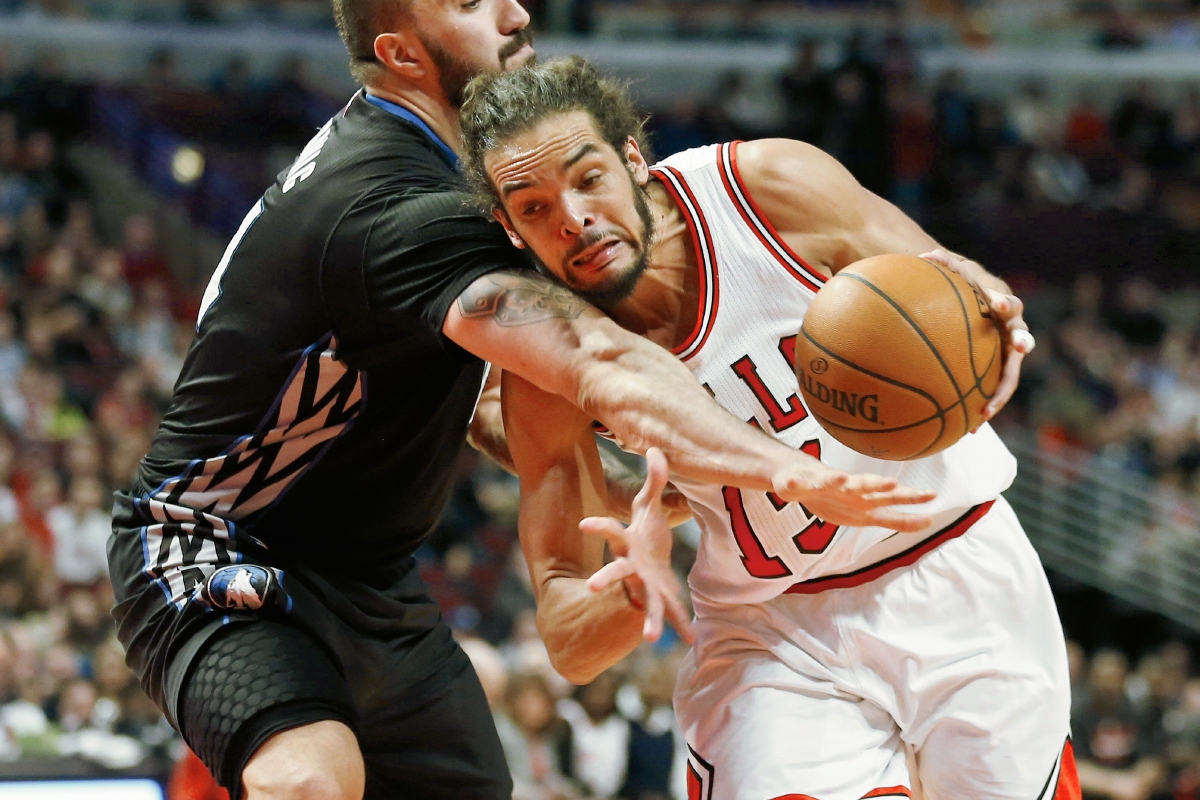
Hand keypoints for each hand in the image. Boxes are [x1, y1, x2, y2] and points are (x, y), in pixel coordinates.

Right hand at [581, 448, 694, 643]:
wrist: (653, 562)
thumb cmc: (647, 533)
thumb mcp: (649, 504)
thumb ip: (655, 479)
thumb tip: (656, 448)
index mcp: (628, 542)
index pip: (610, 530)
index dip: (598, 525)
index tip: (583, 523)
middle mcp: (632, 567)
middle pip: (617, 572)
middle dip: (606, 578)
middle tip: (591, 587)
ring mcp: (646, 585)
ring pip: (644, 602)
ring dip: (648, 620)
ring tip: (650, 639)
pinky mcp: (662, 597)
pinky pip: (672, 613)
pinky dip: (682, 626)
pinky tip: (692, 641)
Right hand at [772, 459, 936, 531]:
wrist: (802, 477)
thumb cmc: (837, 496)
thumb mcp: (866, 513)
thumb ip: (894, 518)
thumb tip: (929, 521)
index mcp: (863, 497)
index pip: (891, 498)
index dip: (909, 499)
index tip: (932, 496)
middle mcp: (846, 488)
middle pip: (864, 485)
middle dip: (876, 485)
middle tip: (892, 484)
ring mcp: (821, 484)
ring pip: (830, 481)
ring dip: (835, 480)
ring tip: (841, 479)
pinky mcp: (796, 484)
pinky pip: (794, 485)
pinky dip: (794, 484)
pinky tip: (791, 484)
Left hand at [921, 249, 1033, 425]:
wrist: (975, 298)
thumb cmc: (960, 282)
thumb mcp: (951, 269)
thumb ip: (942, 263)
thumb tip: (924, 256)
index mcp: (1001, 302)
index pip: (1005, 301)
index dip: (1003, 302)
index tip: (997, 306)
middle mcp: (1010, 327)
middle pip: (1021, 336)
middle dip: (1021, 341)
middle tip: (1020, 348)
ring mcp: (1006, 349)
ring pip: (1011, 373)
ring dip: (1001, 393)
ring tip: (985, 414)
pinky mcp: (998, 368)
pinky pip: (994, 389)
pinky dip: (985, 406)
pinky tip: (970, 428)